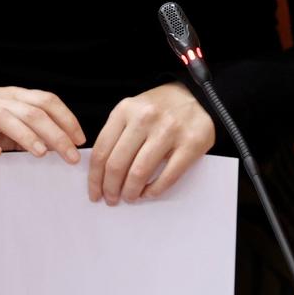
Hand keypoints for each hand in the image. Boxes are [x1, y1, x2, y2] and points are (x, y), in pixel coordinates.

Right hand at [0, 82, 84, 161]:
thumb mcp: (4, 115)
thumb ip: (26, 127)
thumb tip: (56, 145)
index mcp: (13, 97)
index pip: (46, 101)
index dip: (66, 118)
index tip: (80, 138)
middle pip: (33, 113)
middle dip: (56, 134)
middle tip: (71, 156)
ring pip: (7, 119)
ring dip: (27, 136)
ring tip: (42, 153)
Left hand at [89, 82, 215, 204]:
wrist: (198, 95)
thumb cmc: (161, 107)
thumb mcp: (133, 110)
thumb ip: (117, 134)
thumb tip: (101, 172)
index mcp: (125, 110)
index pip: (102, 150)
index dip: (95, 177)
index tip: (95, 192)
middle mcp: (145, 118)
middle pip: (117, 164)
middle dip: (110, 188)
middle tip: (111, 199)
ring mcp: (169, 131)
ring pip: (139, 172)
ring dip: (131, 192)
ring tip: (130, 197)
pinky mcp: (191, 144)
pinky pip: (168, 176)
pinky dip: (155, 190)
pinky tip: (149, 193)